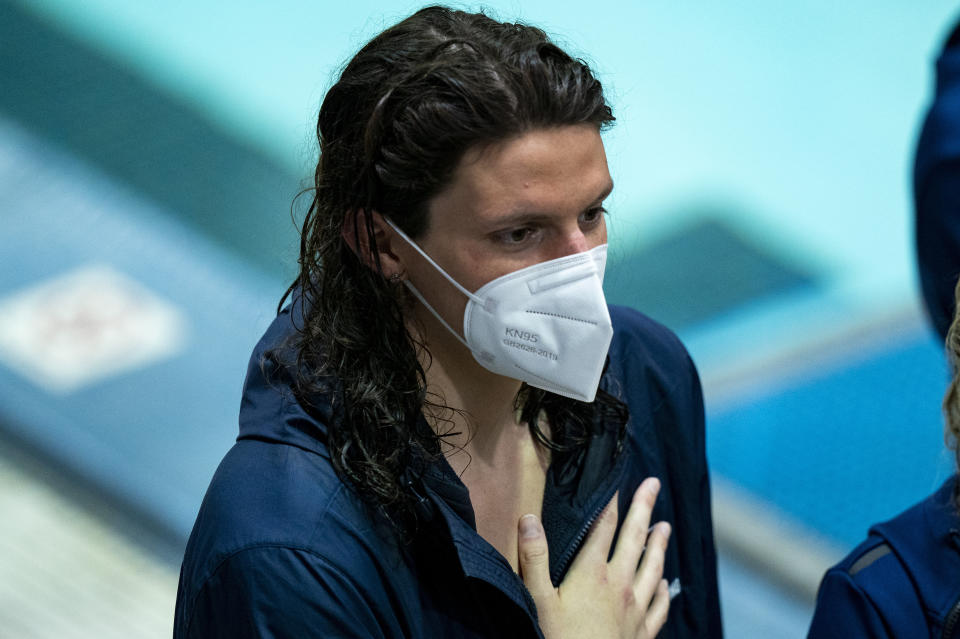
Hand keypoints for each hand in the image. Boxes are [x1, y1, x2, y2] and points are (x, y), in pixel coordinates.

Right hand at [517, 478, 670, 638]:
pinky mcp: (642, 633)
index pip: (603, 527)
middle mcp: (620, 585)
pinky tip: (666, 583)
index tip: (617, 480)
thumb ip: (533, 557)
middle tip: (654, 484)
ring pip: (653, 568)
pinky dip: (664, 590)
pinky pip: (659, 605)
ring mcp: (635, 610)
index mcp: (592, 573)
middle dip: (644, 508)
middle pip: (634, 538)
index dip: (610, 501)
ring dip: (659, 544)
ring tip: (665, 526)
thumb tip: (528, 517)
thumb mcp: (537, 600)